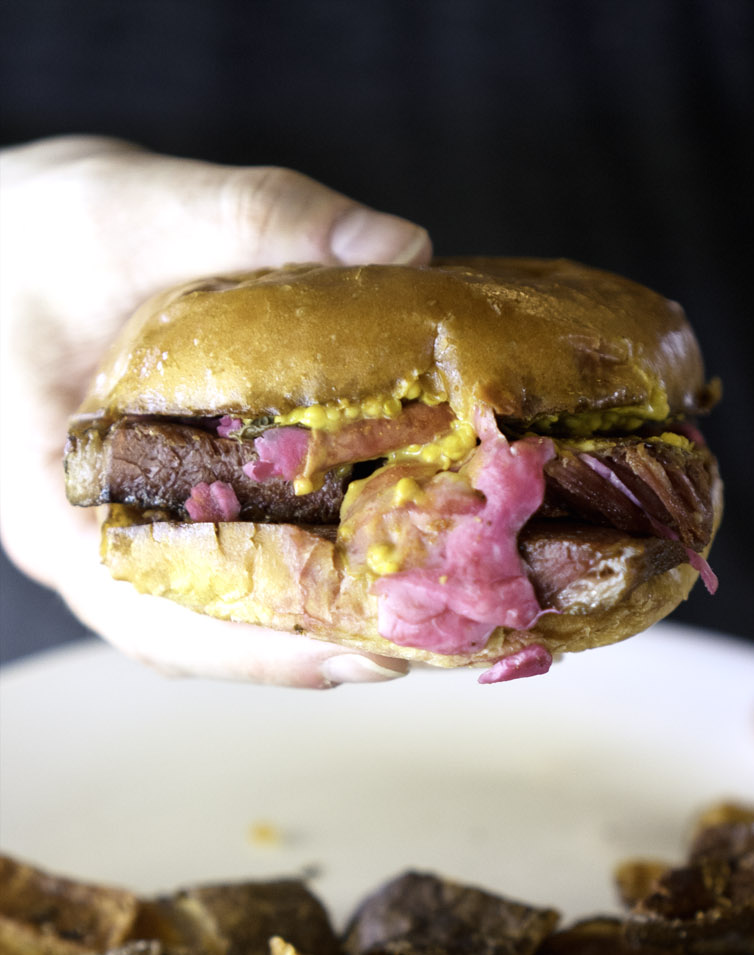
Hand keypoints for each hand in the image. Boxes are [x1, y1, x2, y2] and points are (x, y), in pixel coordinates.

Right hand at [0, 137, 431, 685]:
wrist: (0, 222)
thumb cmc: (33, 224)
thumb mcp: (132, 206)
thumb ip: (255, 217)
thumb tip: (405, 244)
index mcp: (49, 503)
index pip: (149, 618)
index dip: (253, 652)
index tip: (349, 656)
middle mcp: (85, 536)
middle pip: (201, 634)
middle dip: (309, 648)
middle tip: (419, 646)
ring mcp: (125, 523)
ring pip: (219, 605)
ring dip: (314, 617)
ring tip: (416, 618)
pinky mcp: (166, 495)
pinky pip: (232, 552)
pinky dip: (304, 562)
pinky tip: (377, 549)